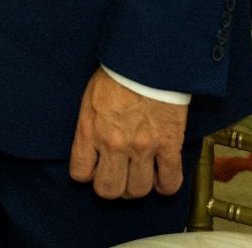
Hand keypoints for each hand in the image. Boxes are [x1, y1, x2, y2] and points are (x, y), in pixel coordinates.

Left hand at [68, 67, 188, 198]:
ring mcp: (143, 147)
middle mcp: (114, 144)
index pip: (80, 172)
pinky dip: (166, 186)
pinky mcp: (169, 146)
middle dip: (111, 188)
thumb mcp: (89, 98)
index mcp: (89, 129)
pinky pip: (170, 182)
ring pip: (138, 191)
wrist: (146, 61)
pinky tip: (161, 179)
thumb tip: (90, 146)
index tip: (91, 170)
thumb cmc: (115, 73)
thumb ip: (89, 126)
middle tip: (115, 178)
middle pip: (110, 190)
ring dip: (137, 188)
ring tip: (137, 178)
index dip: (86, 174)